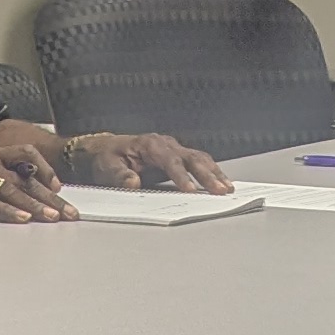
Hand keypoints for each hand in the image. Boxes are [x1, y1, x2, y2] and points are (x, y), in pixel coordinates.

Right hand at [0, 150, 69, 225]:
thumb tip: (17, 188)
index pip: (26, 153)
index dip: (45, 169)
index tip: (57, 186)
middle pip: (28, 179)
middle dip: (52, 197)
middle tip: (70, 214)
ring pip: (15, 192)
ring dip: (37, 206)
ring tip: (54, 218)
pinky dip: (9, 212)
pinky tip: (23, 220)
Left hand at [59, 131, 232, 194]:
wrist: (106, 150)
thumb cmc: (107, 158)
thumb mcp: (107, 167)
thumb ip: (119, 175)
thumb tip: (133, 183)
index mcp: (149, 144)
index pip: (170, 160)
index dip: (181, 176)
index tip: (190, 190)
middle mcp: (165, 144)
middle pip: (192, 158)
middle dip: (207, 174)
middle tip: (220, 190)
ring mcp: (174, 149)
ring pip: (200, 158)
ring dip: (215, 173)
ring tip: (227, 188)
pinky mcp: (178, 157)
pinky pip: (199, 162)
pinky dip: (212, 172)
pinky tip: (222, 183)